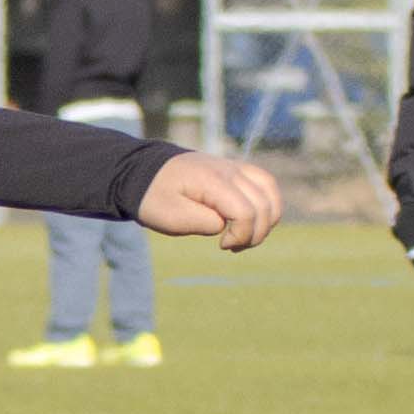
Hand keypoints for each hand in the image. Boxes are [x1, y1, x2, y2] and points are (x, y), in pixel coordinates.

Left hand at [141, 155, 282, 251]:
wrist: (143, 172)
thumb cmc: (154, 196)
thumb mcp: (170, 217)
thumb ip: (203, 223)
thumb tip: (226, 225)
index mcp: (212, 181)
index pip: (246, 212)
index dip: (241, 235)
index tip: (222, 245)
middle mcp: (229, 170)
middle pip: (264, 205)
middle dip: (255, 233)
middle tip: (231, 246)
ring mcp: (234, 167)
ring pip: (270, 193)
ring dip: (266, 220)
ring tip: (244, 236)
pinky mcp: (236, 170)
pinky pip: (265, 184)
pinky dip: (266, 205)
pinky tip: (250, 221)